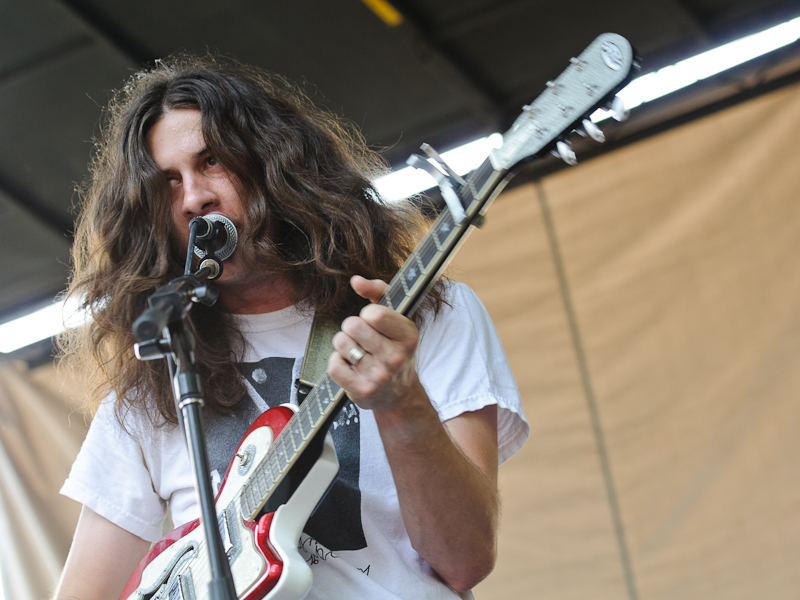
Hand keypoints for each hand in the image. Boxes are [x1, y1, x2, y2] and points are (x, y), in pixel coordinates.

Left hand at [327, 276, 423, 414]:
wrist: (399, 393)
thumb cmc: (394, 349)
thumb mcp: (396, 318)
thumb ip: (378, 291)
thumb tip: (355, 280)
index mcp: (407, 336)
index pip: (374, 313)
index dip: (367, 314)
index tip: (373, 322)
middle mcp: (396, 357)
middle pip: (352, 325)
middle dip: (351, 327)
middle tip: (361, 337)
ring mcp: (379, 376)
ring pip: (342, 343)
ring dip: (344, 345)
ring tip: (356, 352)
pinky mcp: (362, 391)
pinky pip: (334, 366)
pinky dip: (337, 363)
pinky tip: (350, 366)